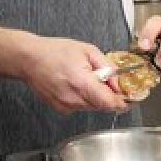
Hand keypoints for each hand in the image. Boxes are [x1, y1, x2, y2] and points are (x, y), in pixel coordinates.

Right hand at [13, 35, 128, 114]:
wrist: (28, 59)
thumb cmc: (55, 51)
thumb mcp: (87, 50)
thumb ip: (107, 67)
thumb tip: (120, 83)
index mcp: (82, 83)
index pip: (111, 103)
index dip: (125, 102)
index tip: (132, 97)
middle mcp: (74, 100)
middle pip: (103, 106)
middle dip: (111, 96)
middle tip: (111, 82)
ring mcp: (66, 107)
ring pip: (93, 107)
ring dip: (97, 96)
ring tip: (88, 78)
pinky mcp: (61, 109)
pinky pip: (81, 106)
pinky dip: (84, 98)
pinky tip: (75, 84)